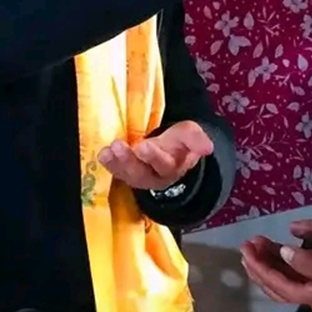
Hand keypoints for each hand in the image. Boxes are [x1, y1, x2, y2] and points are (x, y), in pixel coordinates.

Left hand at [97, 120, 212, 190]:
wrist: (170, 153)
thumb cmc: (177, 143)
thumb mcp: (188, 135)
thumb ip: (195, 138)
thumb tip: (208, 148)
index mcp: (173, 166)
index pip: (165, 164)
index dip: (154, 156)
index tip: (143, 147)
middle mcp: (155, 176)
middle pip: (143, 172)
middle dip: (130, 161)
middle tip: (119, 146)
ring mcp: (139, 177)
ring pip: (128, 174)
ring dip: (117, 162)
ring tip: (108, 150)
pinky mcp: (126, 174)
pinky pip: (117, 172)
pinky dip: (109, 164)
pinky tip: (103, 154)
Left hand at [240, 235, 311, 308]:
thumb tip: (291, 230)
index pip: (283, 282)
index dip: (268, 266)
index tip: (257, 246)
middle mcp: (310, 290)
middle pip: (275, 284)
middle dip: (258, 266)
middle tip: (246, 245)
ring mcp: (310, 285)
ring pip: (278, 282)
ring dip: (262, 266)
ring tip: (252, 244)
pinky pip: (287, 278)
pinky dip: (274, 264)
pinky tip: (266, 246)